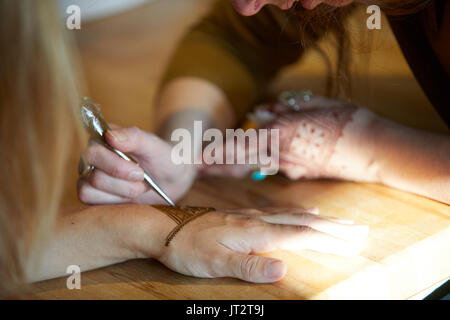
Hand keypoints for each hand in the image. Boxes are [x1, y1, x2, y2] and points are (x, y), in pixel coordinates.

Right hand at [77, 126, 195, 204]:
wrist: (171, 177)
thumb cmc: (162, 157)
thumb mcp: (154, 146)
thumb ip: (134, 137)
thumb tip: (109, 136)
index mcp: (102, 138)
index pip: (94, 154)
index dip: (116, 167)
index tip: (140, 172)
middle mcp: (91, 157)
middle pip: (95, 177)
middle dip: (125, 184)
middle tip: (143, 179)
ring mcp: (88, 176)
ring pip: (90, 191)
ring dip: (122, 192)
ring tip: (139, 186)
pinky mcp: (91, 194)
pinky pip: (90, 202)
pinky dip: (115, 201)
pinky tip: (130, 195)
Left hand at [156, 207, 368, 282]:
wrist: (164, 227)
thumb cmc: (188, 248)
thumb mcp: (215, 263)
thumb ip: (249, 266)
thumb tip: (283, 269)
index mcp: (255, 233)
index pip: (300, 235)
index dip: (329, 240)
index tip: (354, 243)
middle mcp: (257, 221)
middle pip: (303, 222)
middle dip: (333, 228)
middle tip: (359, 230)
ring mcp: (250, 217)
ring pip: (292, 216)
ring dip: (320, 220)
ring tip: (340, 223)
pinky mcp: (242, 217)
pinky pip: (278, 213)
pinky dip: (297, 215)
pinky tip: (301, 215)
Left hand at [200, 96, 377, 181]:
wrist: (374, 149)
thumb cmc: (347, 120)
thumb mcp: (315, 106)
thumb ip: (285, 111)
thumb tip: (261, 114)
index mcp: (281, 135)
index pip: (241, 145)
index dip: (217, 152)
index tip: (197, 158)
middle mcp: (281, 155)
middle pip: (242, 162)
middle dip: (218, 165)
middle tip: (196, 167)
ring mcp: (291, 167)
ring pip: (256, 165)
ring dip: (235, 166)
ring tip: (213, 167)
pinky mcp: (301, 173)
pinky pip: (275, 166)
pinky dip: (261, 164)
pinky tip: (249, 165)